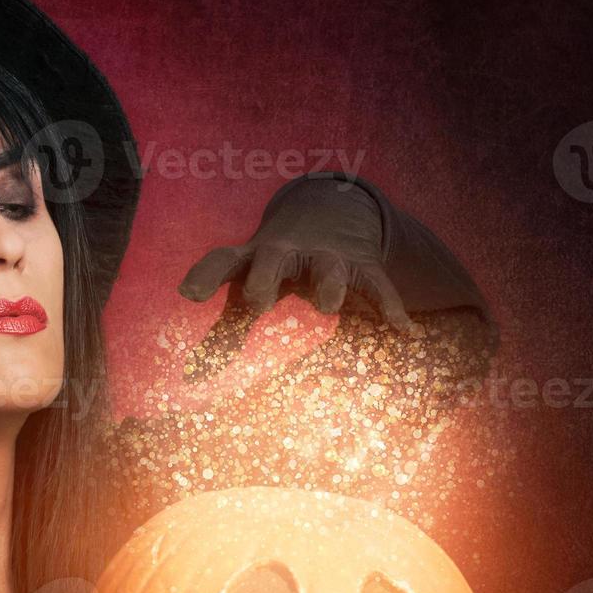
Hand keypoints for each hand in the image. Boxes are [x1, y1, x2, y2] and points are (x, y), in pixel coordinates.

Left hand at [176, 173, 494, 380]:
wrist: (328, 211)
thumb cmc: (275, 265)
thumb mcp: (250, 282)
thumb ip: (225, 328)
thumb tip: (191, 381)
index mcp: (252, 257)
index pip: (224, 261)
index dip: (206, 275)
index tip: (188, 293)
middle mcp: (287, 252)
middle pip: (272, 258)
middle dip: (264, 277)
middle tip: (256, 302)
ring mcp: (326, 256)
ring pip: (327, 266)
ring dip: (326, 283)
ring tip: (327, 304)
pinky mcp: (361, 264)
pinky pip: (377, 284)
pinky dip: (390, 305)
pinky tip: (404, 330)